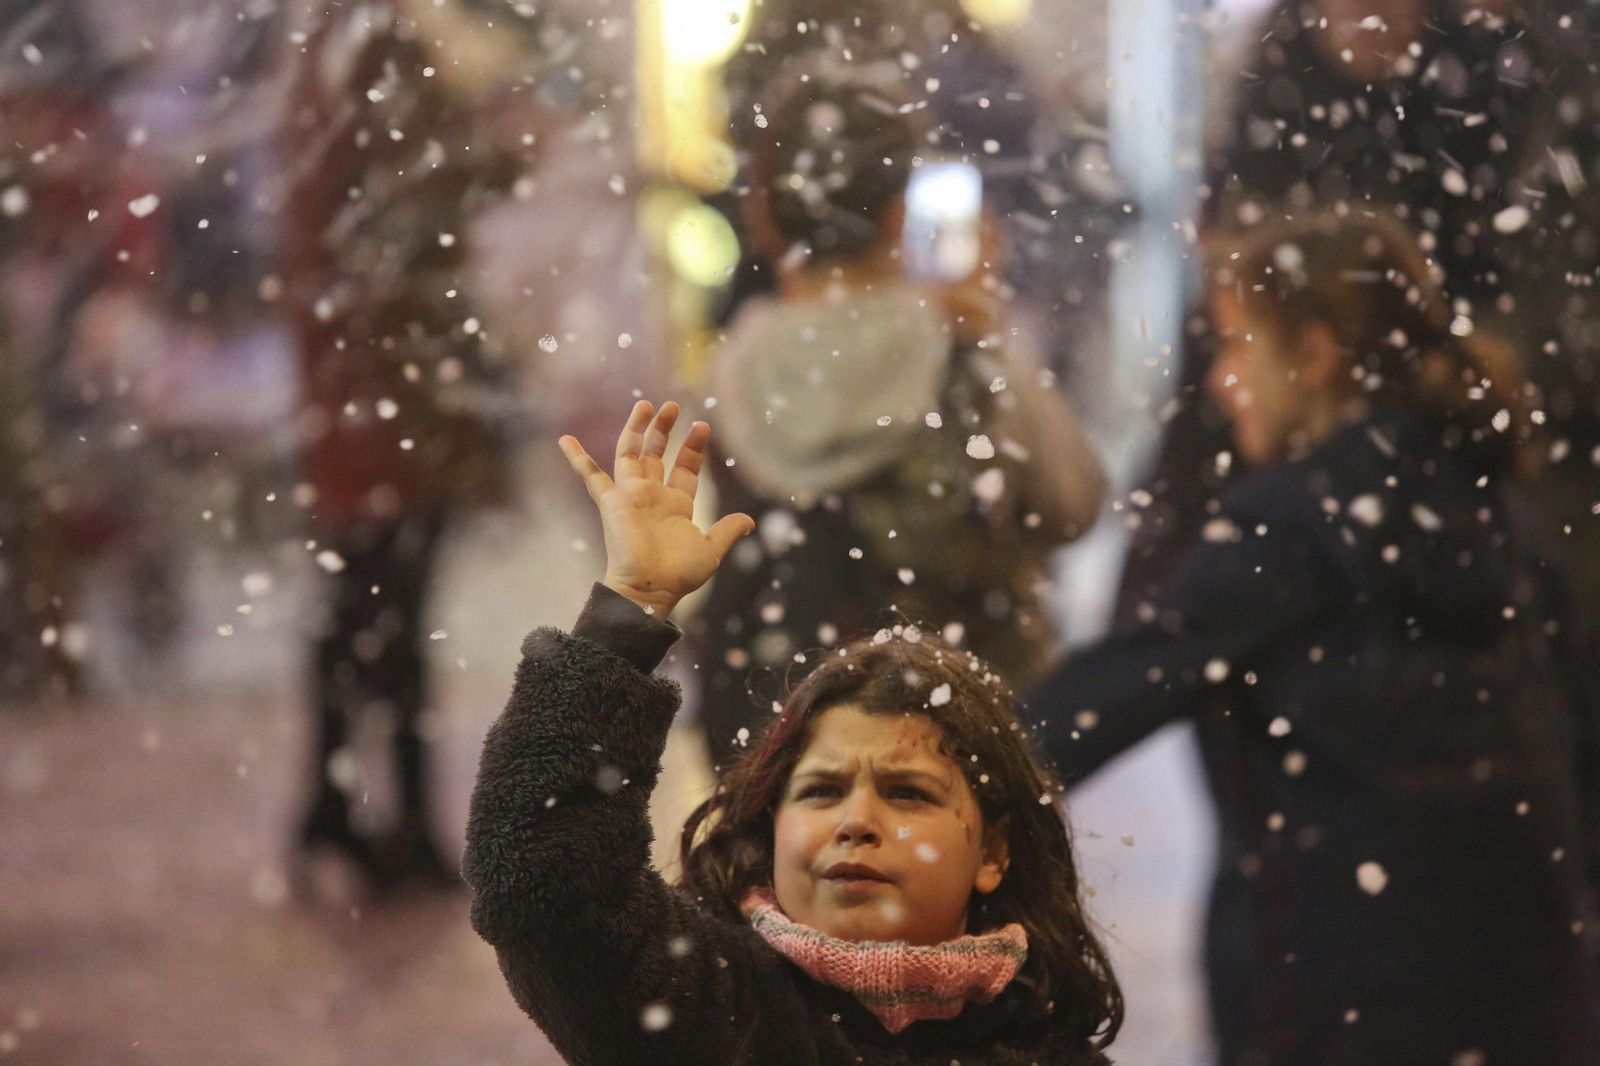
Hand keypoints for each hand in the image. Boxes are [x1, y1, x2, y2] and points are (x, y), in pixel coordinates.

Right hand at [560, 400, 753, 616]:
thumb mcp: (712, 550)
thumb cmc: (679, 574)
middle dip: (664, 429)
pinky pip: (591, 477)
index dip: (692, 447)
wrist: (650, 588)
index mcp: (676, 505)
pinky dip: (577, 459)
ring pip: (630, 454)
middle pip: (656, 454)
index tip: (701, 426)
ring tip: (645, 404)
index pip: (684, 468)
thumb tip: (751, 521)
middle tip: (672, 405)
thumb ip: (728, 530)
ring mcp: (631, 496)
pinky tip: (565, 439)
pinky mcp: (611, 502)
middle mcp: (652, 496)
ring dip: (636, 428)